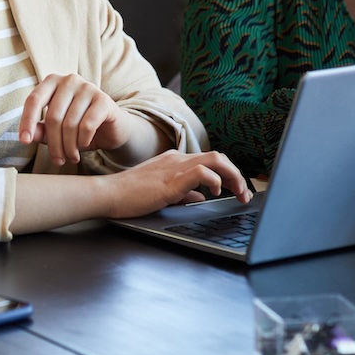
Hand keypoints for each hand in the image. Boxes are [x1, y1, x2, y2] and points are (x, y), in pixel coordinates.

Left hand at [18, 73, 133, 165]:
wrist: (111, 129)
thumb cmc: (79, 127)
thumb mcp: (57, 130)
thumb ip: (41, 130)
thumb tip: (28, 137)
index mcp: (53, 81)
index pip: (34, 100)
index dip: (27, 121)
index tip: (24, 141)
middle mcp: (69, 80)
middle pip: (53, 116)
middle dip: (54, 143)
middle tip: (58, 160)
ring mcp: (88, 87)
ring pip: (70, 123)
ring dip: (69, 147)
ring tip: (71, 157)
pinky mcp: (103, 100)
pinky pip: (87, 125)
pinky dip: (83, 140)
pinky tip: (84, 145)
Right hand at [104, 150, 251, 219]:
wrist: (109, 194)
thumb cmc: (130, 196)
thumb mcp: (163, 194)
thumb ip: (183, 194)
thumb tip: (201, 197)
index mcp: (174, 161)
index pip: (209, 160)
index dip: (229, 174)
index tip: (238, 191)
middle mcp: (177, 159)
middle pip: (218, 157)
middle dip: (237, 175)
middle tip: (244, 194)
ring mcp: (174, 167)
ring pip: (215, 160)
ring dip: (233, 177)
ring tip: (239, 193)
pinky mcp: (171, 179)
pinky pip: (201, 172)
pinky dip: (214, 180)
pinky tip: (214, 193)